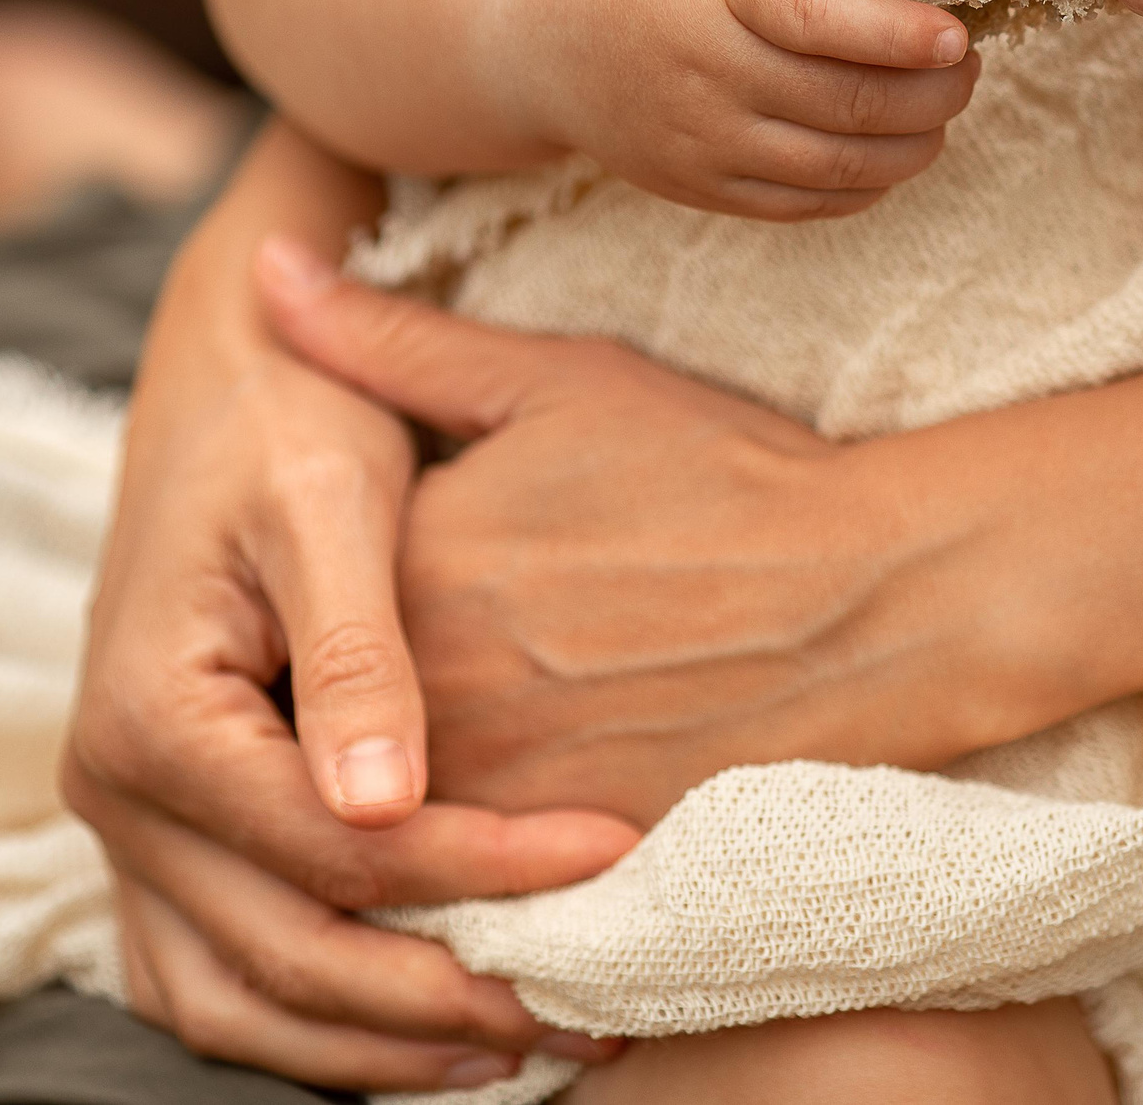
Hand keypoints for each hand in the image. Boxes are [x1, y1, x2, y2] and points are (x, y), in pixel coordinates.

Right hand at [63, 203, 637, 1092]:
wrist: (232, 376)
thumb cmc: (296, 419)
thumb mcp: (330, 500)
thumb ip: (355, 651)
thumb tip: (382, 806)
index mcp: (154, 717)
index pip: (335, 850)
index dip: (480, 871)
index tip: (612, 857)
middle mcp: (117, 795)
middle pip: (286, 955)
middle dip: (443, 997)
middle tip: (589, 1002)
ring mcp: (131, 830)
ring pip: (238, 1000)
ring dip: (375, 1046)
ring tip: (522, 1044)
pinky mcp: (165, 837)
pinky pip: (219, 976)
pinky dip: (316, 1022)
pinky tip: (429, 1025)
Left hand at [255, 242, 1104, 822]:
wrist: (876, 596)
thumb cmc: (724, 474)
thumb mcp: (558, 379)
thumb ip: (394, 340)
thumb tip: (266, 267)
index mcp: (398, 569)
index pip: (301, 607)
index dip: (335, 597)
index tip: (398, 580)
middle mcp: (424, 694)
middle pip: (337, 719)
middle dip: (363, 700)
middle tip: (467, 655)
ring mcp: (496, 790)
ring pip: (404, 807)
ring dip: (425, 781)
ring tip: (516, 721)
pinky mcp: (568, 860)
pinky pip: (485, 875)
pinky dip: (494, 850)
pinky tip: (549, 792)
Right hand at [500, 0, 982, 220]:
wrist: (533, 29)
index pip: (822, 20)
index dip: (902, 35)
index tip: (959, 34)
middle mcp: (704, 68)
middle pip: (847, 102)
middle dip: (934, 93)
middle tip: (969, 67)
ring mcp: (698, 137)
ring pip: (838, 166)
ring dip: (914, 145)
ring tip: (943, 111)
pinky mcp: (696, 185)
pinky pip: (804, 204)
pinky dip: (866, 186)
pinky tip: (892, 154)